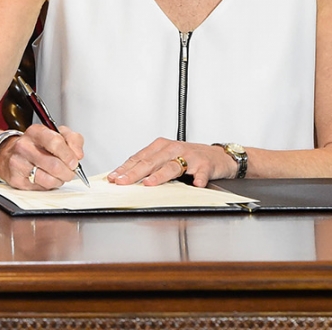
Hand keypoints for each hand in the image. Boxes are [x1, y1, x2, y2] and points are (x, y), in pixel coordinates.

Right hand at [0, 124, 83, 189]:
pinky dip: (48, 186)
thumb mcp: (56, 134)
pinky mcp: (16, 179)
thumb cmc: (37, 145)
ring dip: (59, 180)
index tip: (74, 161)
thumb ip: (73, 140)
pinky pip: (40, 188)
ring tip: (58, 175)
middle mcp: (24, 146)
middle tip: (70, 172)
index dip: (69, 154)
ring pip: (48, 179)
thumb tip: (78, 155)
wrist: (9, 153)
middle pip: (54, 165)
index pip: (55, 142)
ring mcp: (18, 163)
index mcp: (36, 132)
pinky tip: (46, 178)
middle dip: (68, 172)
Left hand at [106, 138, 234, 187]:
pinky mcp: (205, 165)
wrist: (217, 156)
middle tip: (123, 182)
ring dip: (160, 176)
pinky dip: (198, 178)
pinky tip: (195, 184)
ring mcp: (189, 156)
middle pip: (150, 162)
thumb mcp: (166, 157)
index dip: (125, 168)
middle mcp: (172, 149)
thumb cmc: (189, 157)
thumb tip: (127, 176)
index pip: (138, 158)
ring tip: (150, 183)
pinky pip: (200, 173)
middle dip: (134, 173)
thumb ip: (149, 165)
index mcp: (160, 147)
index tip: (113, 177)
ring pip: (171, 166)